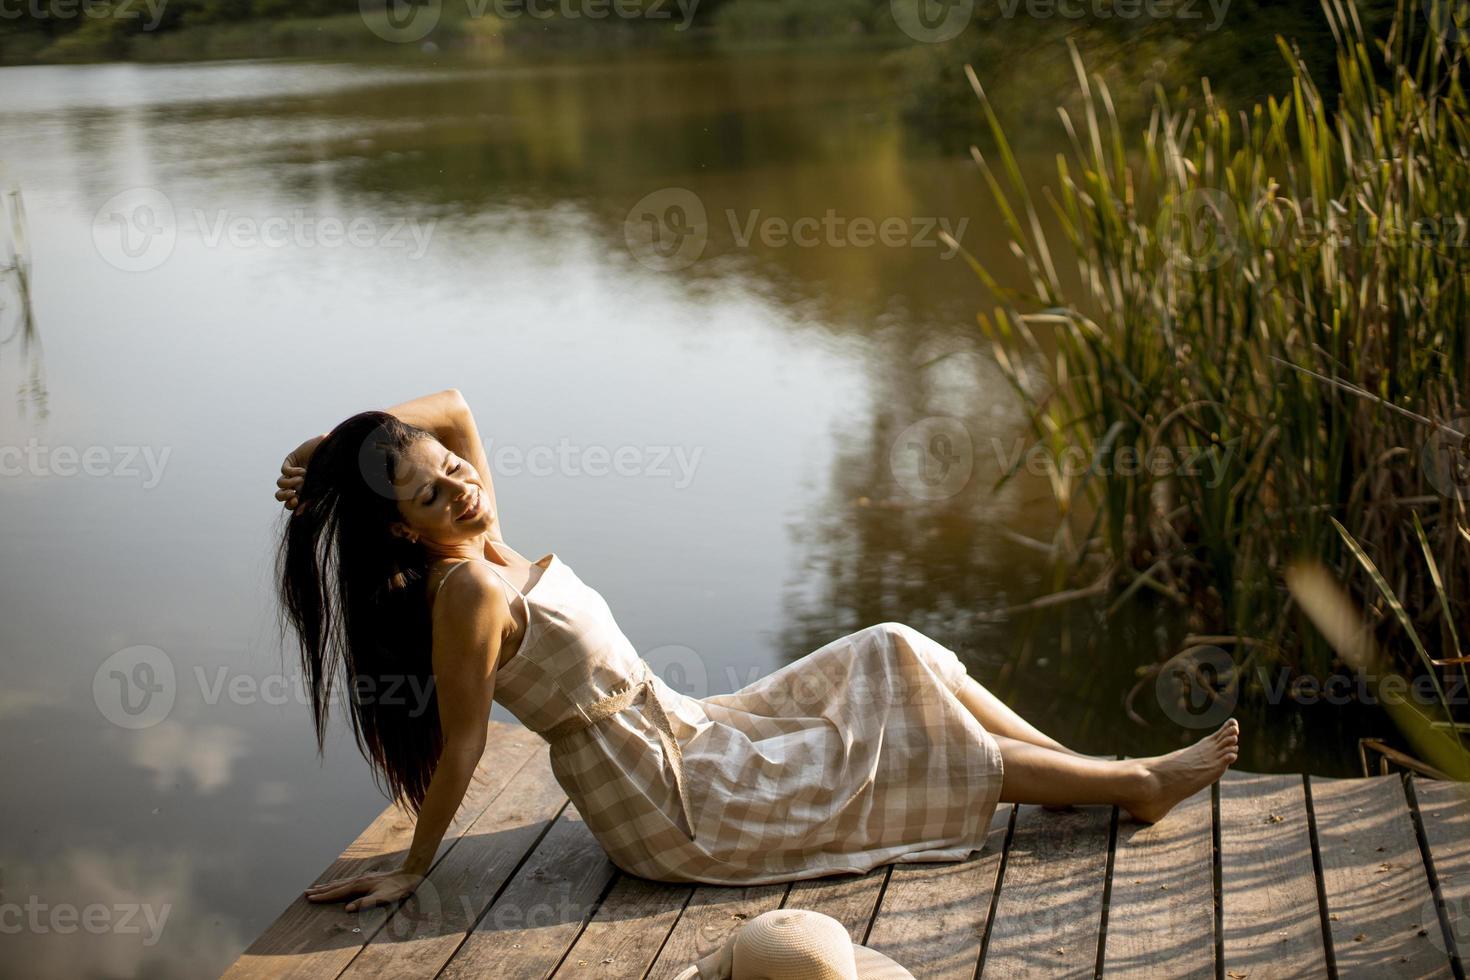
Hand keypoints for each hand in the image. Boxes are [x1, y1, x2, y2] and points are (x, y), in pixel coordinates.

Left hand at [276, 433, 324, 511]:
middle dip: (284, 496)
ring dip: (290, 483)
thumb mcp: (320, 488)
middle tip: (292, 493)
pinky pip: (284, 471)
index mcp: (303, 492)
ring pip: (280, 483)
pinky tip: (302, 470)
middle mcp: (296, 483)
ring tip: (302, 478)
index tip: (296, 501)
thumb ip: (309, 501)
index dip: (290, 505)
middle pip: (280, 495)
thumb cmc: (330, 471)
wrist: (332, 452)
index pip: (290, 503)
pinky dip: (292, 472)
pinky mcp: (290, 461)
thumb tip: (298, 514)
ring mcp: (292, 472)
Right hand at [303, 868, 424, 911]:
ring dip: (327, 886)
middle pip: (335, 886)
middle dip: (320, 890)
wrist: (409, 873)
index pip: (336, 892)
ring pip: (340, 882)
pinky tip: (337, 884)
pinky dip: (337, 883)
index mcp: (359, 886)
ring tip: (316, 888)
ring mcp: (362, 878)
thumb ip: (365, 903)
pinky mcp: (366, 878)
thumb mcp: (383, 898)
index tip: (309, 899)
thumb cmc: (398, 889)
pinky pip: (346, 881)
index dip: (323, 897)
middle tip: (306, 892)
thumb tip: (347, 909)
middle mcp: (358, 880)